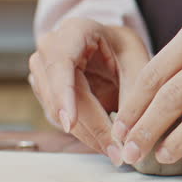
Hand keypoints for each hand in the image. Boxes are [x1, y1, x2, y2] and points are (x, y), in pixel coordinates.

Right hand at [28, 17, 148, 163]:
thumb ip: (133, 94)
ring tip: (115, 151)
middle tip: (114, 150)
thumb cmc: (124, 51)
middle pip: (60, 93)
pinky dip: (84, 134)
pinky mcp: (46, 92)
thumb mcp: (138, 64)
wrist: (112, 50)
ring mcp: (43, 71)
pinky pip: (62, 119)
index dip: (64, 92)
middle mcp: (51, 48)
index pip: (61, 61)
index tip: (70, 121)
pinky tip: (104, 143)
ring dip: (87, 135)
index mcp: (75, 30)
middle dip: (88, 126)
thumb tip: (125, 134)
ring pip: (58, 111)